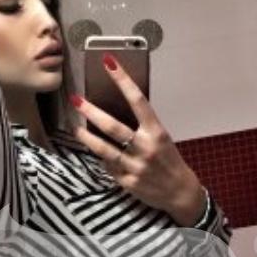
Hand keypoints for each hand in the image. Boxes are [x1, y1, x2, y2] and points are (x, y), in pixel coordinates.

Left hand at [69, 55, 205, 222]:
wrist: (180, 193)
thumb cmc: (169, 161)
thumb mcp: (162, 139)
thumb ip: (142, 128)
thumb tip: (115, 112)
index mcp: (156, 132)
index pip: (137, 100)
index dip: (122, 80)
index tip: (109, 63)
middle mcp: (145, 147)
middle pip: (112, 127)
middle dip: (91, 111)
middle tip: (76, 100)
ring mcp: (136, 166)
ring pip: (104, 149)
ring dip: (86, 137)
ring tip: (76, 128)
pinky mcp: (128, 182)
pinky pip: (109, 167)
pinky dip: (102, 159)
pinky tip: (97, 153)